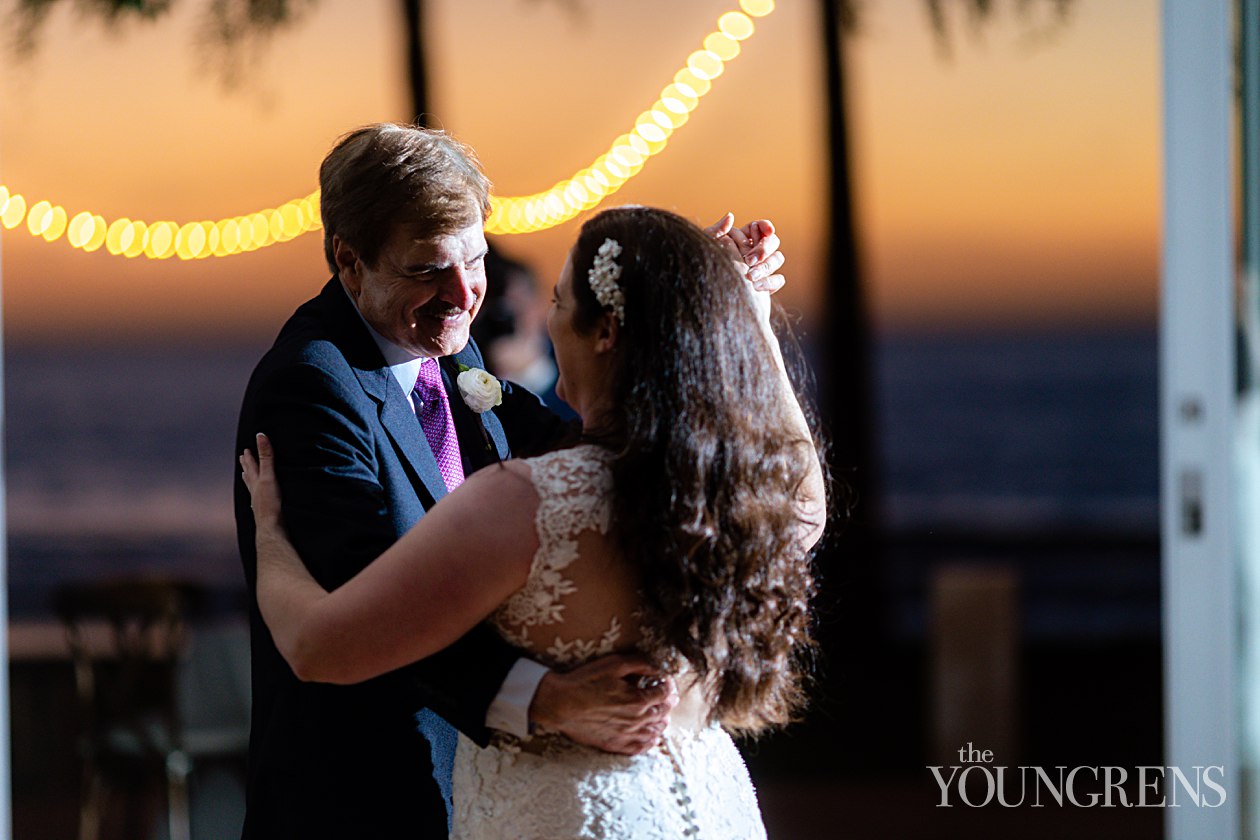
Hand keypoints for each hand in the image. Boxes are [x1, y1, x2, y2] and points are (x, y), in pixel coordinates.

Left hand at [239, 432, 282, 526]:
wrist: (271, 529)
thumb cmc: (270, 504)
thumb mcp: (269, 476)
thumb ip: (266, 457)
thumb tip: (260, 436)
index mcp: (256, 481)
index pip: (251, 465)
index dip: (249, 457)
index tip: (246, 449)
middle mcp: (255, 491)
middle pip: (249, 476)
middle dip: (246, 466)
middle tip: (243, 459)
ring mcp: (259, 502)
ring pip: (252, 487)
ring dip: (249, 480)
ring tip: (246, 475)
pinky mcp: (265, 511)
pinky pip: (258, 498)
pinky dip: (257, 493)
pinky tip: (258, 497)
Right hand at [529, 653, 678, 754]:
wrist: (560, 704)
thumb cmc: (585, 681)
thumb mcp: (613, 664)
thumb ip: (639, 664)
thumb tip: (657, 667)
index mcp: (638, 700)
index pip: (664, 694)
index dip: (668, 686)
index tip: (665, 681)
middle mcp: (636, 720)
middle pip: (662, 713)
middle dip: (667, 703)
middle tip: (667, 697)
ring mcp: (626, 735)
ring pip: (654, 732)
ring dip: (661, 722)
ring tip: (662, 716)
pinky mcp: (615, 744)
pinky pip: (639, 748)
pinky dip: (649, 743)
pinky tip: (651, 737)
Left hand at [704, 213, 785, 292]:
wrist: (704, 288)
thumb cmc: (703, 263)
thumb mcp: (705, 246)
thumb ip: (717, 230)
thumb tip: (730, 217)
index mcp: (744, 237)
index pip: (760, 227)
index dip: (766, 226)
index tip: (767, 230)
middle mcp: (756, 250)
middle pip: (773, 242)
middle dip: (765, 249)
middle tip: (749, 260)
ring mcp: (762, 266)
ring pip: (777, 259)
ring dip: (767, 266)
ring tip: (750, 276)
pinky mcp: (765, 284)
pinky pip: (778, 280)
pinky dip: (769, 282)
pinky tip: (755, 286)